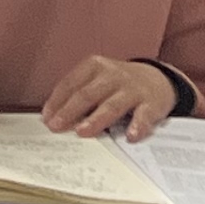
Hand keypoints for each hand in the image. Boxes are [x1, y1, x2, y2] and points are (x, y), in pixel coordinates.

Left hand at [43, 56, 178, 140]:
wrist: (157, 79)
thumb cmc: (118, 83)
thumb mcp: (98, 80)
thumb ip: (80, 93)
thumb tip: (54, 116)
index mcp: (94, 66)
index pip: (71, 83)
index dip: (57, 101)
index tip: (46, 118)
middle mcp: (112, 75)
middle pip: (88, 94)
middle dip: (70, 111)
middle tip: (57, 126)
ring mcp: (132, 89)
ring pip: (112, 105)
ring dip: (96, 119)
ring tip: (82, 131)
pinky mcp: (152, 103)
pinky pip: (144, 115)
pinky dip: (137, 126)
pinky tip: (130, 137)